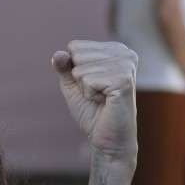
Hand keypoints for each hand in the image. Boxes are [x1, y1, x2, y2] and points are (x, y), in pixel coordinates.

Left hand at [52, 41, 137, 168]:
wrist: (107, 137)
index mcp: (115, 49)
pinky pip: (88, 81)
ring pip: (81, 69)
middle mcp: (124, 53)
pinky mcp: (124, 79)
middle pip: (77, 55)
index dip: (74, 70)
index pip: (75, 46)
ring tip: (101, 98)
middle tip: (96, 93)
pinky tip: (105, 101)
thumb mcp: (72, 85)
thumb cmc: (91, 110)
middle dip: (79, 79)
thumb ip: (64, 67)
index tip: (90, 84)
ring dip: (85, 88)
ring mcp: (127, 65)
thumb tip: (58, 54)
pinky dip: (89, 94)